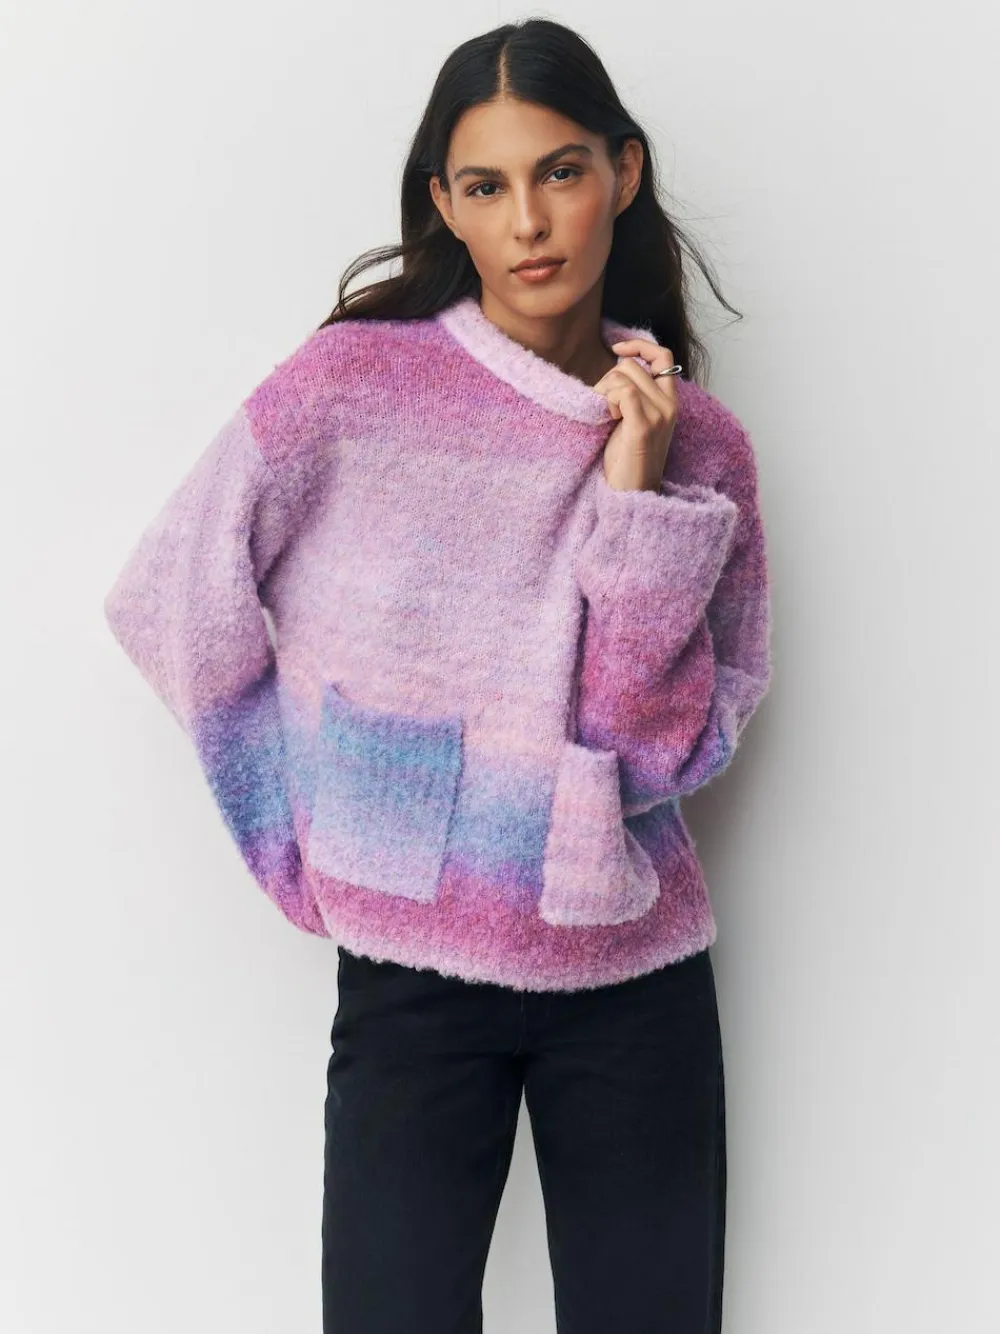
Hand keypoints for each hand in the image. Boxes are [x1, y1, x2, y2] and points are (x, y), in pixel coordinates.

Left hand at [592, 337, 679, 491]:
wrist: (632, 493)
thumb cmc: (627, 460)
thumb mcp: (634, 419)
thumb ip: (634, 394)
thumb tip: (618, 365)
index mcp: (670, 401)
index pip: (663, 355)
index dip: (639, 345)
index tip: (616, 348)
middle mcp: (669, 405)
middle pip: (632, 365)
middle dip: (609, 379)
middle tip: (606, 406)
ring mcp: (659, 415)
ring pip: (624, 375)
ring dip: (606, 391)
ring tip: (609, 416)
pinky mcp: (644, 426)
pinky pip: (623, 391)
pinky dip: (609, 400)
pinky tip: (610, 418)